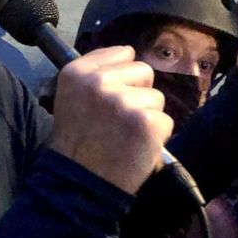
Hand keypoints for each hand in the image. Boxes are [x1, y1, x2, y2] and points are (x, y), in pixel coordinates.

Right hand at [50, 46, 173, 194]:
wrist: (78, 185)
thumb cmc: (77, 144)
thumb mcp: (71, 98)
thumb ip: (96, 74)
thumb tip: (130, 53)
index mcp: (77, 72)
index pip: (121, 53)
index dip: (122, 77)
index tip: (110, 97)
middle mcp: (99, 82)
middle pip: (143, 71)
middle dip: (138, 94)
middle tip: (118, 120)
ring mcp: (123, 101)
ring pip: (156, 98)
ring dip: (147, 118)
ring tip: (125, 137)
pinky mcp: (145, 122)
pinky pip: (166, 121)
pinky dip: (156, 138)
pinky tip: (135, 149)